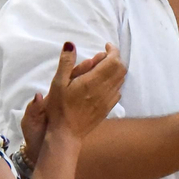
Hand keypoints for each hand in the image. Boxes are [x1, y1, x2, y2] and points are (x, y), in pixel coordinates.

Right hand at [21, 43, 122, 162]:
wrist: (66, 133)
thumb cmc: (59, 108)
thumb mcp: (58, 83)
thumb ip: (66, 63)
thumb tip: (70, 44)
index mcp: (94, 81)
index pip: (114, 61)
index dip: (113, 50)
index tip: (106, 46)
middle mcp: (105, 90)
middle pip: (121, 68)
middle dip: (116, 58)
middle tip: (104, 56)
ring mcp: (109, 100)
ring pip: (121, 80)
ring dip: (116, 70)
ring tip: (103, 67)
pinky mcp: (108, 108)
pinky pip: (118, 91)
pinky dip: (115, 82)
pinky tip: (103, 83)